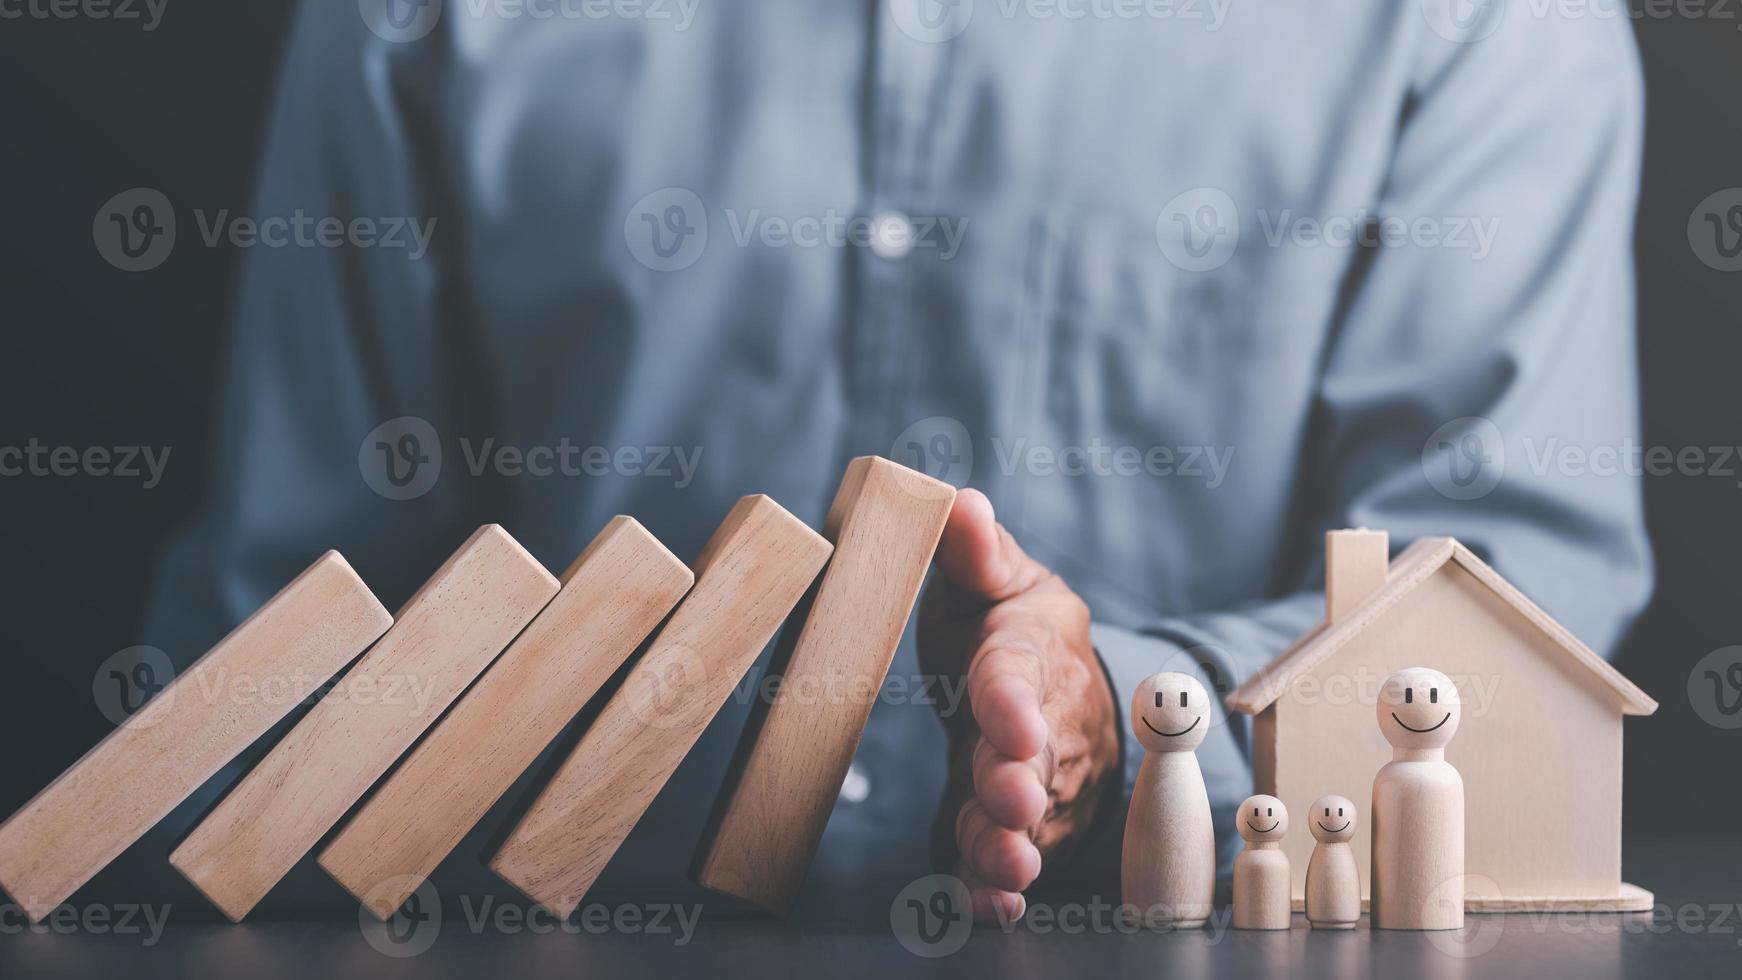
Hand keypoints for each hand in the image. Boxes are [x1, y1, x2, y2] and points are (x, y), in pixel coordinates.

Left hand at [919, 489, 1119, 923]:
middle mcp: (1044, 725)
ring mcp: (1036, 786)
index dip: (1012, 699)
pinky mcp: (1015, 831)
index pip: (1019, 673)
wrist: (1051, 695)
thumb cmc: (1009, 628)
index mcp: (1028, 653)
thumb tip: (954, 501)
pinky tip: (982, 906)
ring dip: (1010, 846)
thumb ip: (973, 549)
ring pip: (1028, 821)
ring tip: (999, 869)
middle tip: (1010, 803)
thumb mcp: (996, 579)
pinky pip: (1009, 864)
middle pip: (1036, 758)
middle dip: (1021, 783)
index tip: (1004, 719)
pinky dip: (994, 890)